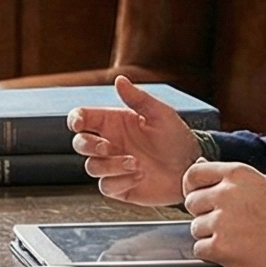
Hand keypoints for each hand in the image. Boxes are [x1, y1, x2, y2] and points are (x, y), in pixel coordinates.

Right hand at [69, 75, 203, 206]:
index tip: (79, 124)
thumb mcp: (161, 114)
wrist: (190, 170)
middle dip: (89, 145)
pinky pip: (105, 186)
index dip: (75, 120)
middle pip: (80, 143)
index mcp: (114, 123)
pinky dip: (120, 181)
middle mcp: (109, 144)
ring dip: (111, 166)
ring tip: (137, 164)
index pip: (82, 118)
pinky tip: (139, 177)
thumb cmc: (177, 139)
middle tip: (108, 148)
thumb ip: (139, 99)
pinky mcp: (119, 187)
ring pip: (92, 167)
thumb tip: (119, 79)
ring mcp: (113, 167)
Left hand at [181, 161, 265, 266]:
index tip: (198, 197)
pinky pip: (199, 249)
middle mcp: (226, 194)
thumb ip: (235, 178)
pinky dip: (212, 253)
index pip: (193, 174)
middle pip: (191, 203)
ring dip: (210, 235)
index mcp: (237, 174)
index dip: (193, 187)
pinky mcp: (220, 247)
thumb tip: (205, 169)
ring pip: (195, 228)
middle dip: (204, 213)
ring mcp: (221, 221)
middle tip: (225, 222)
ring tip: (235, 238)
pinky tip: (232, 251)